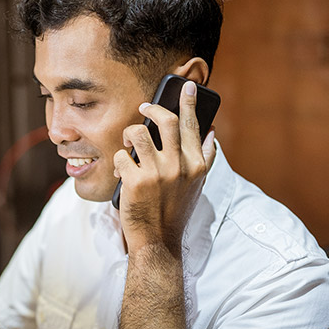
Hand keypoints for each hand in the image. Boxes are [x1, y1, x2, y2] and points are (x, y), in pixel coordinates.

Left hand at [112, 79, 216, 256]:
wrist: (157, 241)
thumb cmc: (175, 211)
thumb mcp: (197, 185)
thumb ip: (204, 158)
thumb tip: (211, 132)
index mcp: (196, 165)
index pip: (192, 125)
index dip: (189, 102)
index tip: (187, 86)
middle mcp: (179, 166)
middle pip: (167, 121)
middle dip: (153, 109)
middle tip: (145, 108)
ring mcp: (157, 173)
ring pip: (139, 133)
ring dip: (130, 134)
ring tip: (128, 144)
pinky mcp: (135, 181)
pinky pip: (121, 156)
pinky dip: (118, 162)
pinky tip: (120, 173)